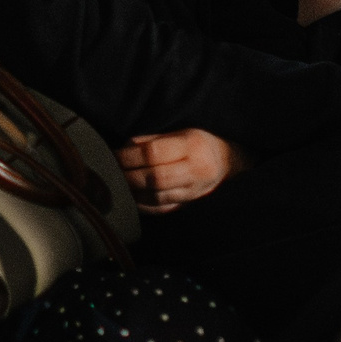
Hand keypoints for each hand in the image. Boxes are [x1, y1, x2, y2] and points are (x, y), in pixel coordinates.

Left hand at [116, 128, 245, 212]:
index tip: (114, 156)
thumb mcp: (179, 132)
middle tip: (113, 172)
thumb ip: (152, 140)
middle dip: (129, 176)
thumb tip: (125, 148)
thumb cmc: (197, 143)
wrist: (227, 163)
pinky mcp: (190, 204)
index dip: (129, 156)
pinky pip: (163, 209)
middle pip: (155, 178)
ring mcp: (194, 190)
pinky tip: (132, 198)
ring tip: (120, 184)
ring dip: (134, 192)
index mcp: (192, 146)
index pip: (154, 153)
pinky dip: (144, 205)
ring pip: (158, 197)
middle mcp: (195, 170)